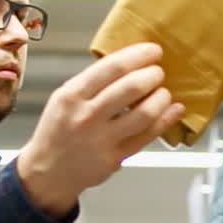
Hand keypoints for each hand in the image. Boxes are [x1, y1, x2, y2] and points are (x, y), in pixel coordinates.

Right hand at [16, 43, 185, 216]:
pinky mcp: (115, 158)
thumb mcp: (64, 99)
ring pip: (144, 113)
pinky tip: (174, 110)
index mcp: (72, 95)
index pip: (111, 67)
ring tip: (164, 93)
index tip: (153, 50)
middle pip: (131, 88)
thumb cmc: (58, 131)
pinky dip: (166, 120)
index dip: (138, 55)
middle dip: (153, 75)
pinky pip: (148, 135)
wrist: (48, 172)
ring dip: (162, 98)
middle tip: (158, 72)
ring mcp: (102, 139)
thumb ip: (93, 83)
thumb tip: (130, 63)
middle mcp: (86, 116)